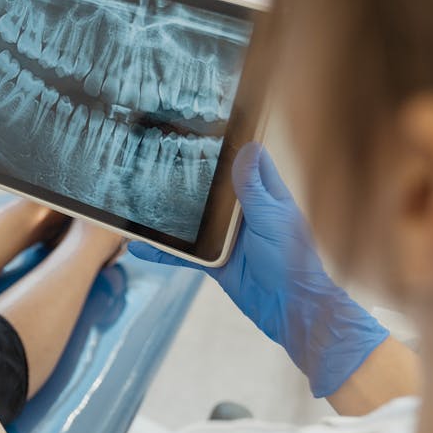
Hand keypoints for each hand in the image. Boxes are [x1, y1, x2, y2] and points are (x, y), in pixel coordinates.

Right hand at [129, 143, 387, 396]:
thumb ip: (254, 187)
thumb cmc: (291, 260)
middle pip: (215, 188)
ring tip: (143, 196)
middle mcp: (245, 213)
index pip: (249, 161)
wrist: (290, 307)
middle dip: (193, 175)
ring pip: (196, 219)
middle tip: (162, 154)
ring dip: (173, 213)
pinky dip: (164, 252)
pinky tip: (140, 246)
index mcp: (266, 196)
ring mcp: (228, 237)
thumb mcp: (271, 217)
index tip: (210, 125)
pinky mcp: (215, 261)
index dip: (234, 144)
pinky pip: (185, 254)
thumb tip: (247, 148)